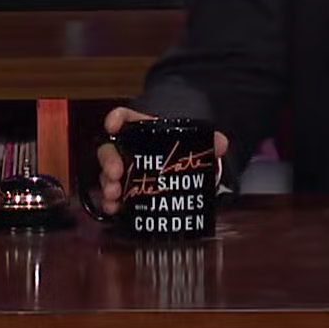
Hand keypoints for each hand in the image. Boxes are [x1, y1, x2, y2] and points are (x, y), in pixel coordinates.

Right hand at [97, 107, 230, 213]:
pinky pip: (112, 196)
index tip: (112, 126)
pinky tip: (114, 209)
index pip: (125, 118)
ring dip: (107, 184)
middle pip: (109, 149)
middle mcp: (127, 150)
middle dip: (108, 160)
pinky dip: (110, 203)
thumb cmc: (185, 153)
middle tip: (116, 173)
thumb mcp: (197, 145)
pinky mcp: (125, 192)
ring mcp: (124, 172)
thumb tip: (221, 144)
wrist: (186, 174)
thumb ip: (210, 142)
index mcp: (143, 131)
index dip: (116, 119)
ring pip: (107, 175)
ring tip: (114, 195)